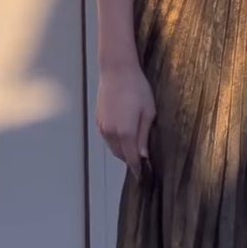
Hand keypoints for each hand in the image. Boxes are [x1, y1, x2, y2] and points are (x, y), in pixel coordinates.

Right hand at [95, 60, 156, 178]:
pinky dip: (116, 141)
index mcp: (125, 132)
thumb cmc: (137, 88)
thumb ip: (144, 135)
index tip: (144, 177)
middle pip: (121, 155)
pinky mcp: (98, 120)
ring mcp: (102, 127)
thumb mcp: (148, 111)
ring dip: (123, 150)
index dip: (138, 169)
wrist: (116, 70)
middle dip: (130, 159)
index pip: (131, 159)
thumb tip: (143, 155)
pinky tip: (124, 134)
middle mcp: (111, 133)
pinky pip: (108, 138)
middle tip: (143, 160)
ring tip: (134, 147)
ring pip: (113, 147)